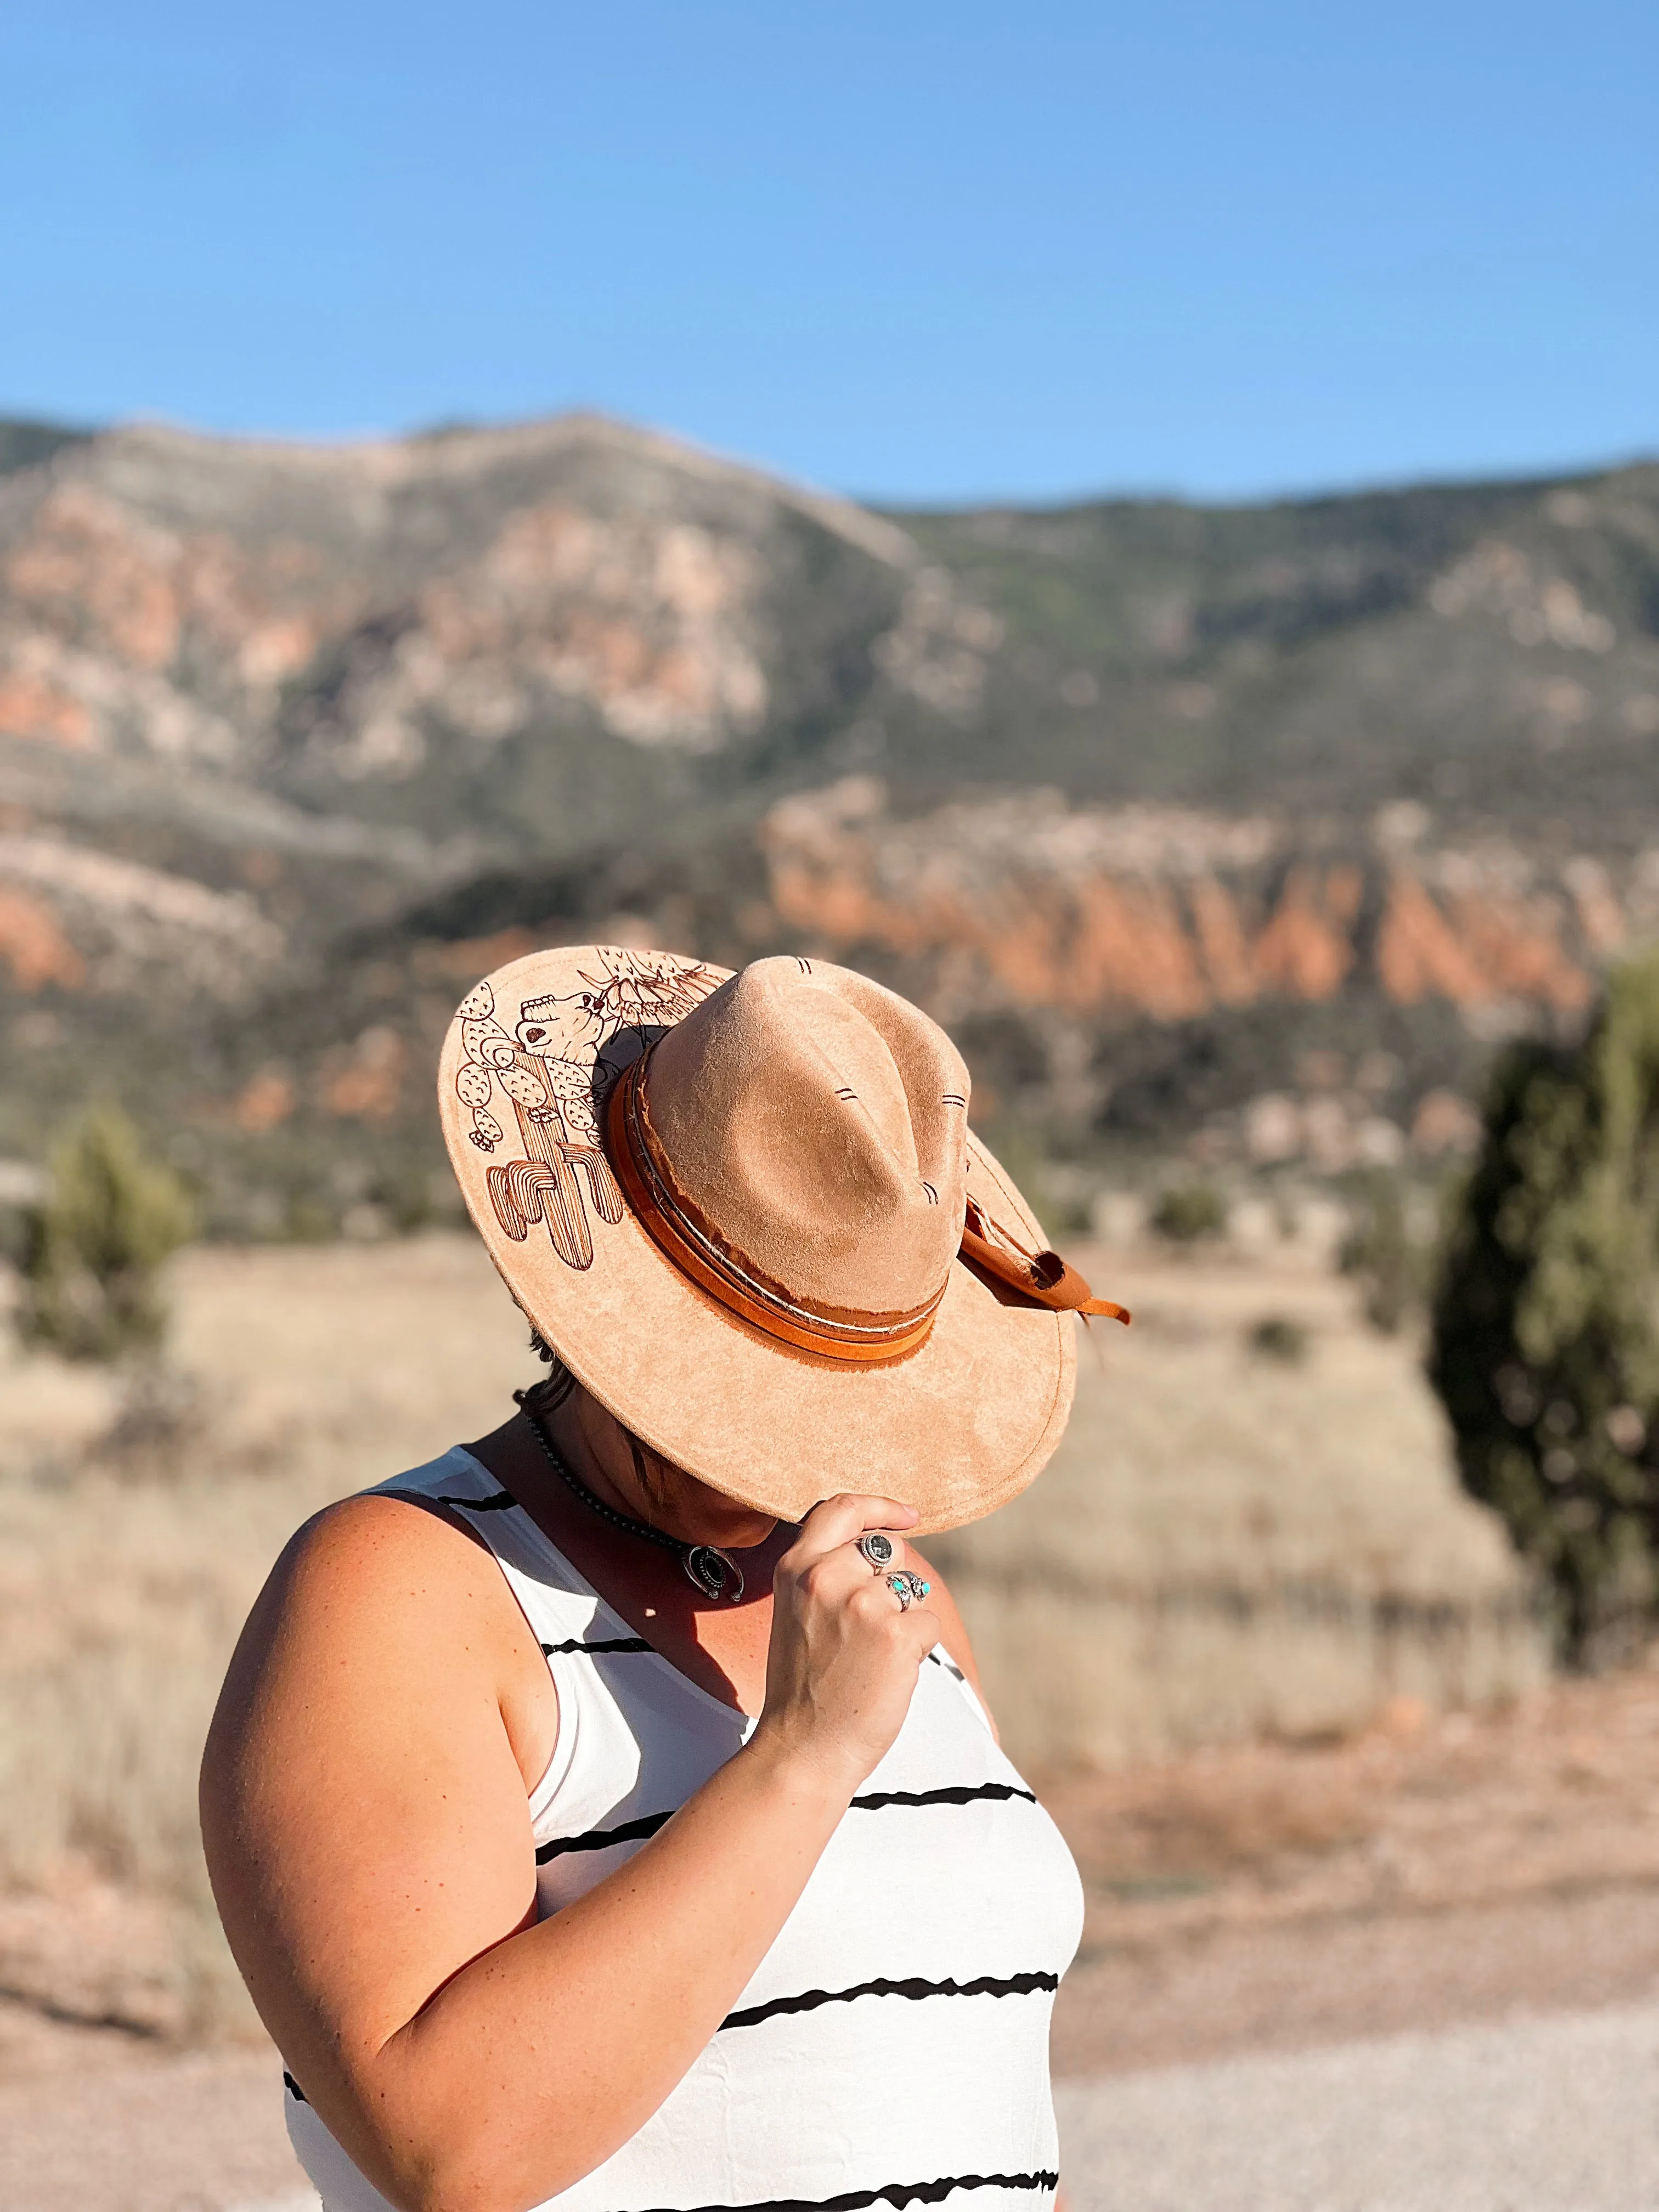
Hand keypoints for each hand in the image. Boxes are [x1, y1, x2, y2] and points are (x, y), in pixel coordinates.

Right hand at [755, 1494, 936, 1796]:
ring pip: (911, 1589)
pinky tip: (885, 1673)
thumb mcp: (797, 1612)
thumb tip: (883, 1545)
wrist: (802, 1749)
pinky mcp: (895, 1635)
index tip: (907, 1515)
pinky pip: (927, 1623)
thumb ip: (827, 1573)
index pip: (841, 1508)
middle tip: (870, 1630)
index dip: (880, 1507)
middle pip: (889, 1550)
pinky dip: (916, 1649)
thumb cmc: (804, 1686)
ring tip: (870, 1658)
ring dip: (903, 1620)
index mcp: (796, 1568)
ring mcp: (862, 1604)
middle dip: (893, 1582)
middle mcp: (826, 1576)